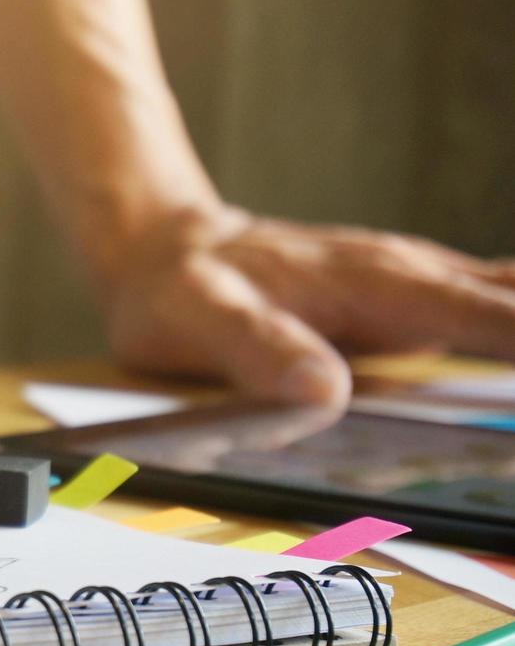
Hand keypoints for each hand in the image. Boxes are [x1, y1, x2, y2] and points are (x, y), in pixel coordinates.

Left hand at [97, 205, 514, 406]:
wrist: (165, 246)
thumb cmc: (181, 286)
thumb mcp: (196, 316)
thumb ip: (255, 348)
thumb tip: (324, 392)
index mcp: (383, 286)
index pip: (502, 322)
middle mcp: (421, 281)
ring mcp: (423, 291)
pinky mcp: (414, 308)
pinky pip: (496, 319)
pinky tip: (506, 398)